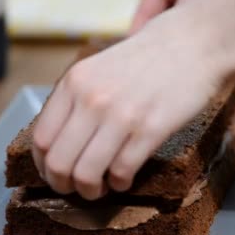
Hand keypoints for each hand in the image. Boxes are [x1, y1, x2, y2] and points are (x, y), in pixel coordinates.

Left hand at [32, 11, 225, 199]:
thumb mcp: (98, 68)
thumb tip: (60, 142)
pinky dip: (120, 184)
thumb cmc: (147, 58)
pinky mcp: (151, 129)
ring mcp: (121, 115)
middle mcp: (91, 99)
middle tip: (77, 188)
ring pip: (87, 174)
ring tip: (101, 188)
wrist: (192, 43)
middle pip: (59, 163)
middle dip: (65, 185)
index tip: (55, 175)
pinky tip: (125, 178)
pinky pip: (122, 172)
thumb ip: (76, 100)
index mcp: (73, 83)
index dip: (44, 167)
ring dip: (91, 191)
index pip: (41, 140)